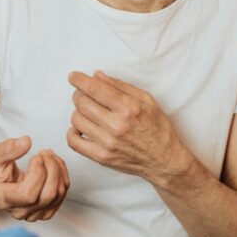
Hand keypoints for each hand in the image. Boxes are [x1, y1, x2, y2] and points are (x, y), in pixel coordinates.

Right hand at [0, 136, 69, 221]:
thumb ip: (7, 149)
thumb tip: (26, 141)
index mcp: (4, 199)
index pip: (29, 194)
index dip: (38, 173)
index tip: (36, 156)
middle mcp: (20, 211)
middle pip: (48, 195)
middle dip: (52, 169)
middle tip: (45, 152)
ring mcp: (34, 214)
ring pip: (58, 195)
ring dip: (59, 170)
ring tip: (48, 155)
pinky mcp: (45, 212)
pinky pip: (62, 196)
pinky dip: (62, 177)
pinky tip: (53, 165)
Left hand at [66, 71, 190, 183]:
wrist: (164, 160)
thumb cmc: (158, 128)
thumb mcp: (147, 100)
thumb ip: (120, 86)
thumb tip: (97, 76)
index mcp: (129, 108)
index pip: (95, 89)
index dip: (79, 80)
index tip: (73, 77)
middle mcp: (117, 125)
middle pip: (82, 102)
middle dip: (79, 94)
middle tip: (83, 94)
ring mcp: (108, 143)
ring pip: (76, 119)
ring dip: (78, 112)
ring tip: (87, 112)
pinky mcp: (101, 157)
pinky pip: (73, 142)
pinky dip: (72, 132)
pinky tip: (81, 128)